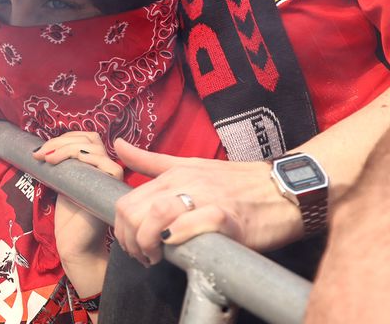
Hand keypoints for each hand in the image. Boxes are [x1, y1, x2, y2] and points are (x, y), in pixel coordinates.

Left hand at [35, 131, 120, 267]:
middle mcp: (106, 167)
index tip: (41, 149)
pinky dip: (81, 156)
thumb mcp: (61, 180)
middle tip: (41, 155)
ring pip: (93, 147)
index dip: (63, 138)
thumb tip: (44, 144)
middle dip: (61, 142)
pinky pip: (106, 163)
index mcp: (95, 164)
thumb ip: (61, 162)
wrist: (73, 242)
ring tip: (46, 159)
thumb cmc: (68, 215)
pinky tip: (60, 163)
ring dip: (65, 148)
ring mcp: (111, 176)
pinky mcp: (114, 186)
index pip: (86, 137)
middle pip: (89, 139)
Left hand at [111, 139, 291, 266]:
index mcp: (173, 174)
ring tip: (156, 258)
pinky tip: (175, 248)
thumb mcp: (189, 164)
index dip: (120, 229)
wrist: (285, 188)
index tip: (131, 244)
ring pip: (157, 216)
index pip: (127, 201)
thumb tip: (118, 145)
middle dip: (129, 240)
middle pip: (135, 211)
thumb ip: (151, 161)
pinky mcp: (228, 217)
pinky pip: (193, 224)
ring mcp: (205, 198)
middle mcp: (184, 183)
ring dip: (147, 243)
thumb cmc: (238, 181)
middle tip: (141, 256)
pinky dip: (177, 237)